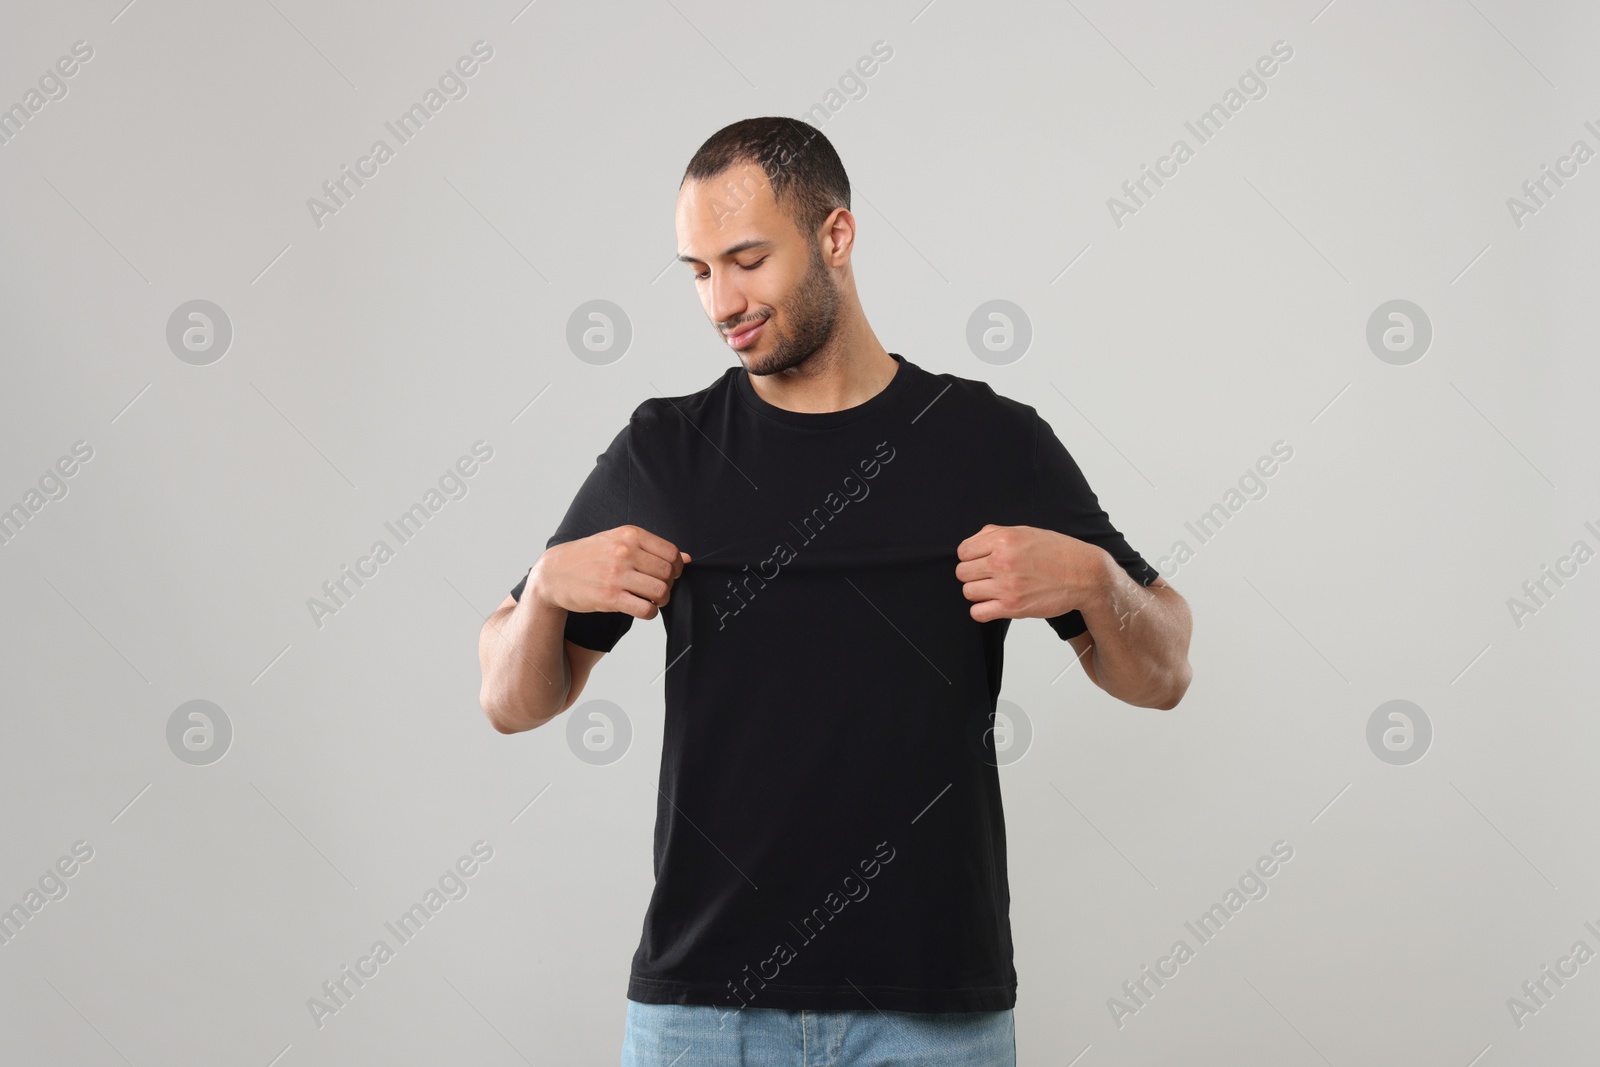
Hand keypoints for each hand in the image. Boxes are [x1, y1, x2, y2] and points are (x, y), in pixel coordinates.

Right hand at [529, 525, 690, 620]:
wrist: (554, 572)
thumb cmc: (589, 556)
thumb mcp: (618, 541)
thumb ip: (651, 548)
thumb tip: (686, 559)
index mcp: (630, 534)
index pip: (671, 553)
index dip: (676, 568)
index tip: (669, 575)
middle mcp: (625, 552)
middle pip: (668, 573)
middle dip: (668, 585)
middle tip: (657, 589)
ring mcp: (617, 574)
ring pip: (660, 592)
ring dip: (661, 600)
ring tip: (650, 599)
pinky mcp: (610, 597)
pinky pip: (645, 609)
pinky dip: (649, 612)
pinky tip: (641, 608)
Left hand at [954, 523, 1109, 623]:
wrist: (1085, 575)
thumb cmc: (1057, 552)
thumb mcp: (1026, 531)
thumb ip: (995, 534)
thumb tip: (971, 543)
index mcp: (1004, 540)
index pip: (963, 551)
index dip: (970, 557)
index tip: (981, 561)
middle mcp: (1003, 561)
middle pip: (962, 572)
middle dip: (974, 574)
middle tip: (990, 576)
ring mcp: (1007, 586)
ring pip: (968, 592)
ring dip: (979, 592)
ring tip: (995, 589)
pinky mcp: (1013, 607)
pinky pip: (978, 613)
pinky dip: (983, 610)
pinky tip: (995, 604)